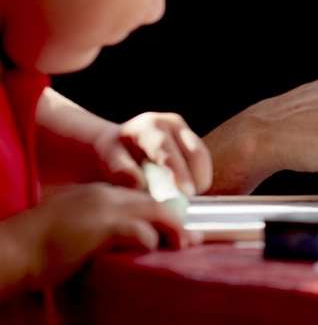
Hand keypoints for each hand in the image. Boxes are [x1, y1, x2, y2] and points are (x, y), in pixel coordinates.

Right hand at [14, 184, 189, 289]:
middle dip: (176, 220)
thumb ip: (95, 232)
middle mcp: (103, 194)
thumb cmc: (33, 250)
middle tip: (190, 239)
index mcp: (95, 193)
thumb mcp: (69, 231)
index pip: (138, 197)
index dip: (159, 214)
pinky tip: (154, 253)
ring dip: (174, 231)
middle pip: (153, 201)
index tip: (173, 229)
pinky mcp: (101, 227)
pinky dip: (152, 242)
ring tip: (183, 247)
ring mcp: (103, 208)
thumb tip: (121, 247)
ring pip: (156, 212)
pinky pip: (140, 232)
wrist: (9, 252)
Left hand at [91, 113, 211, 196]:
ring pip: (203, 158)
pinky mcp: (192, 140)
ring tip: (186, 199)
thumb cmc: (110, 155)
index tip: (186, 194)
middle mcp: (172, 123)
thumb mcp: (108, 160)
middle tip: (189, 202)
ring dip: (199, 180)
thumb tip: (140, 185)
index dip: (179, 173)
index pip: (169, 151)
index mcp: (150, 126)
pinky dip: (198, 178)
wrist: (116, 144)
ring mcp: (185, 130)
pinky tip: (187, 191)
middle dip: (196, 179)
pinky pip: (203, 162)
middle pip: (195, 152)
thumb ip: (122, 171)